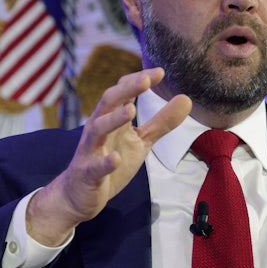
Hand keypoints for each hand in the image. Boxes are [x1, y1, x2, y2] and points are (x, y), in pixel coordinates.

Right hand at [27, 68, 191, 245]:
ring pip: (97, 129)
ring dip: (114, 119)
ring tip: (132, 110)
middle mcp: (99, 129)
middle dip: (126, 90)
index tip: (160, 71)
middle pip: (109, 102)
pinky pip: (94, 167)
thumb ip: (161, 122)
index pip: (123, 92)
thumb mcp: (141, 141)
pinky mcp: (87, 174)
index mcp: (112, 118)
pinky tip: (115, 158)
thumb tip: (186, 99)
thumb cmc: (111, 162)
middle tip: (145, 79)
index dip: (139, 80)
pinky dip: (104, 162)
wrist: (80, 195)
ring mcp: (91, 150)